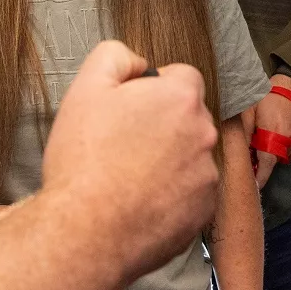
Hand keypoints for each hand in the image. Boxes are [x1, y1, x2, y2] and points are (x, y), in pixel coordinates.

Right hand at [41, 40, 218, 282]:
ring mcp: (207, 176)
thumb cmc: (83, 159)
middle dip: (163, 123)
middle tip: (124, 143)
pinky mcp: (202, 213)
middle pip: (188, 116)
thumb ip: (116, 56)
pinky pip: (191, 192)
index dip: (154, 89)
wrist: (84, 233)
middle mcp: (204, 133)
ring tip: (128, 176)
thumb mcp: (86, 86)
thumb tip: (139, 63)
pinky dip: (172, 194)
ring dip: (168, 159)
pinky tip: (139, 201)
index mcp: (181, 98)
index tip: (130, 110)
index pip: (182, 77)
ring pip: (190, 154)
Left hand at [253, 76, 290, 187]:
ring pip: (287, 155)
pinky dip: (290, 146)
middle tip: (260, 143)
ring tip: (274, 134)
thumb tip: (238, 151)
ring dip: (279, 150)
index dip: (261, 176)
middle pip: (276, 160)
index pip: (266, 162)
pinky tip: (285, 133)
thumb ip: (245, 132)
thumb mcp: (250, 111)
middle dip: (267, 156)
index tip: (255, 185)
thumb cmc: (267, 97)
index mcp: (273, 132)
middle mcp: (289, 139)